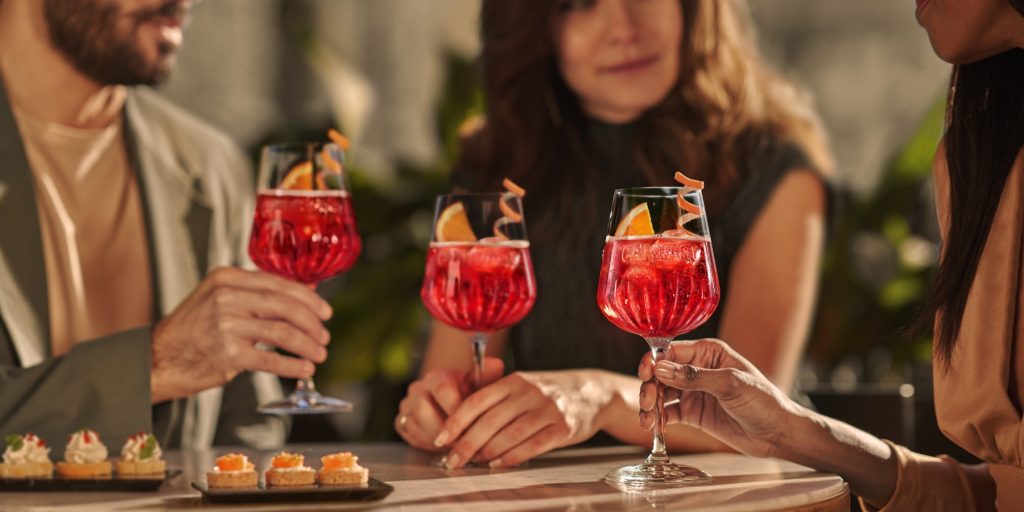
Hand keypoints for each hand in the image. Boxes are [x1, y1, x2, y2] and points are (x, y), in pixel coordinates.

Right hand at [150, 267, 332, 402]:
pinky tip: (304, 369)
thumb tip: (306, 291)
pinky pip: (271, 360)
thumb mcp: (220, 298)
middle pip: (285, 306)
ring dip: (307, 346)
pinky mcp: (227, 354)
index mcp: (227, 278)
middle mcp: (226, 297)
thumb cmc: (195, 329)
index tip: (326, 312)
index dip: (309, 299)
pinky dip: (292, 366)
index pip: (279, 284)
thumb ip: (258, 293)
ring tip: (319, 354)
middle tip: (325, 336)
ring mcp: (226, 325)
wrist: (159, 358)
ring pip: (283, 333)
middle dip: (312, 323)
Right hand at [395, 358, 504, 450]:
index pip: (442, 391)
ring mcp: (407, 405)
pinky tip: (443, 448)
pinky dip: (426, 443)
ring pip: (415, 424)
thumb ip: (489, 374)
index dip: (457, 411)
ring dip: (435, 439)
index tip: (472, 426)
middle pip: (423, 410)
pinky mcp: (402, 421)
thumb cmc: (470, 393)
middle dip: (444, 430)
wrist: (453, 401)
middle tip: (462, 443)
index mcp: (436, 377)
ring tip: (456, 447)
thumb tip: (496, 365)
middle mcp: (418, 389)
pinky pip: (410, 434)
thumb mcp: (482, 383)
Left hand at [436, 369, 615, 468]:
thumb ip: (496, 400)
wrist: (592, 392)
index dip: (456, 421)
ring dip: (488, 452)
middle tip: (452, 460)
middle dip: (467, 443)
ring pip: (510, 434)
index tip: (440, 438)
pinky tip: (498, 464)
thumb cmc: (548, 393)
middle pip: (490, 421)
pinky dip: (512, 457)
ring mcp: (547, 410)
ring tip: (474, 463)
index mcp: (513, 380)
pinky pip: (532, 446)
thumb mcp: (522, 386)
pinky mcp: (563, 427)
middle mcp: (528, 392)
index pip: (477, 400)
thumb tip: (460, 428)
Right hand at [638, 338, 805, 458]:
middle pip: (661, 373)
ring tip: (648, 421)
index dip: (655, 362)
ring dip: (650, 405)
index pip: (672, 352)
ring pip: (661, 393)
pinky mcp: (693, 413)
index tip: (646, 375)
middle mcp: (697, 369)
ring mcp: (694, 392)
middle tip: (647, 403)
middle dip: (650, 387)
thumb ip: (695, 377)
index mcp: (708, 353)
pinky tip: (656, 428)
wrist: (777, 433)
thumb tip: (661, 368)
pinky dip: (659, 419)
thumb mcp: (730, 385)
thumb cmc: (764, 401)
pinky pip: (668, 413)